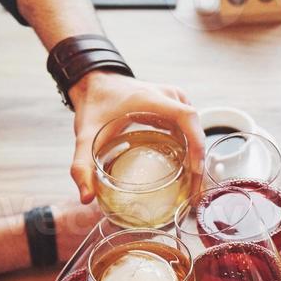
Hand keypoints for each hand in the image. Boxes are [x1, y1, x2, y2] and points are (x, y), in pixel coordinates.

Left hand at [68, 71, 203, 203]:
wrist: (94, 82)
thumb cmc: (93, 104)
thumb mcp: (84, 135)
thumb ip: (81, 166)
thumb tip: (86, 198)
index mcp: (150, 99)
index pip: (185, 117)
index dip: (196, 144)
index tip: (195, 170)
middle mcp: (167, 96)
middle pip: (194, 127)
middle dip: (198, 159)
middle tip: (194, 189)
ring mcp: (173, 99)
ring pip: (194, 128)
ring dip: (196, 155)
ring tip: (192, 184)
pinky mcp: (173, 105)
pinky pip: (188, 126)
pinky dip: (190, 146)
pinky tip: (184, 168)